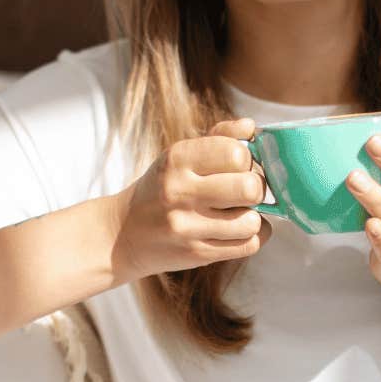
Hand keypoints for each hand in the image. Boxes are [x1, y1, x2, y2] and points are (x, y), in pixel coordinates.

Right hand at [109, 118, 271, 280]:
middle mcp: (180, 192)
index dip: (247, 159)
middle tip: (247, 191)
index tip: (240, 166)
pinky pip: (248, 245)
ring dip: (254, 217)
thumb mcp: (180, 156)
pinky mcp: (196, 254)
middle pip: (250, 188)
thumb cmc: (162, 188)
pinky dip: (253, 236)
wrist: (124, 233)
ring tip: (240, 212)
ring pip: (252, 221)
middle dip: (256, 189)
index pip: (236, 153)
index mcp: (177, 159)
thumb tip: (251, 127)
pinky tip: (239, 229)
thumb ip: (219, 136)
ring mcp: (187, 226)